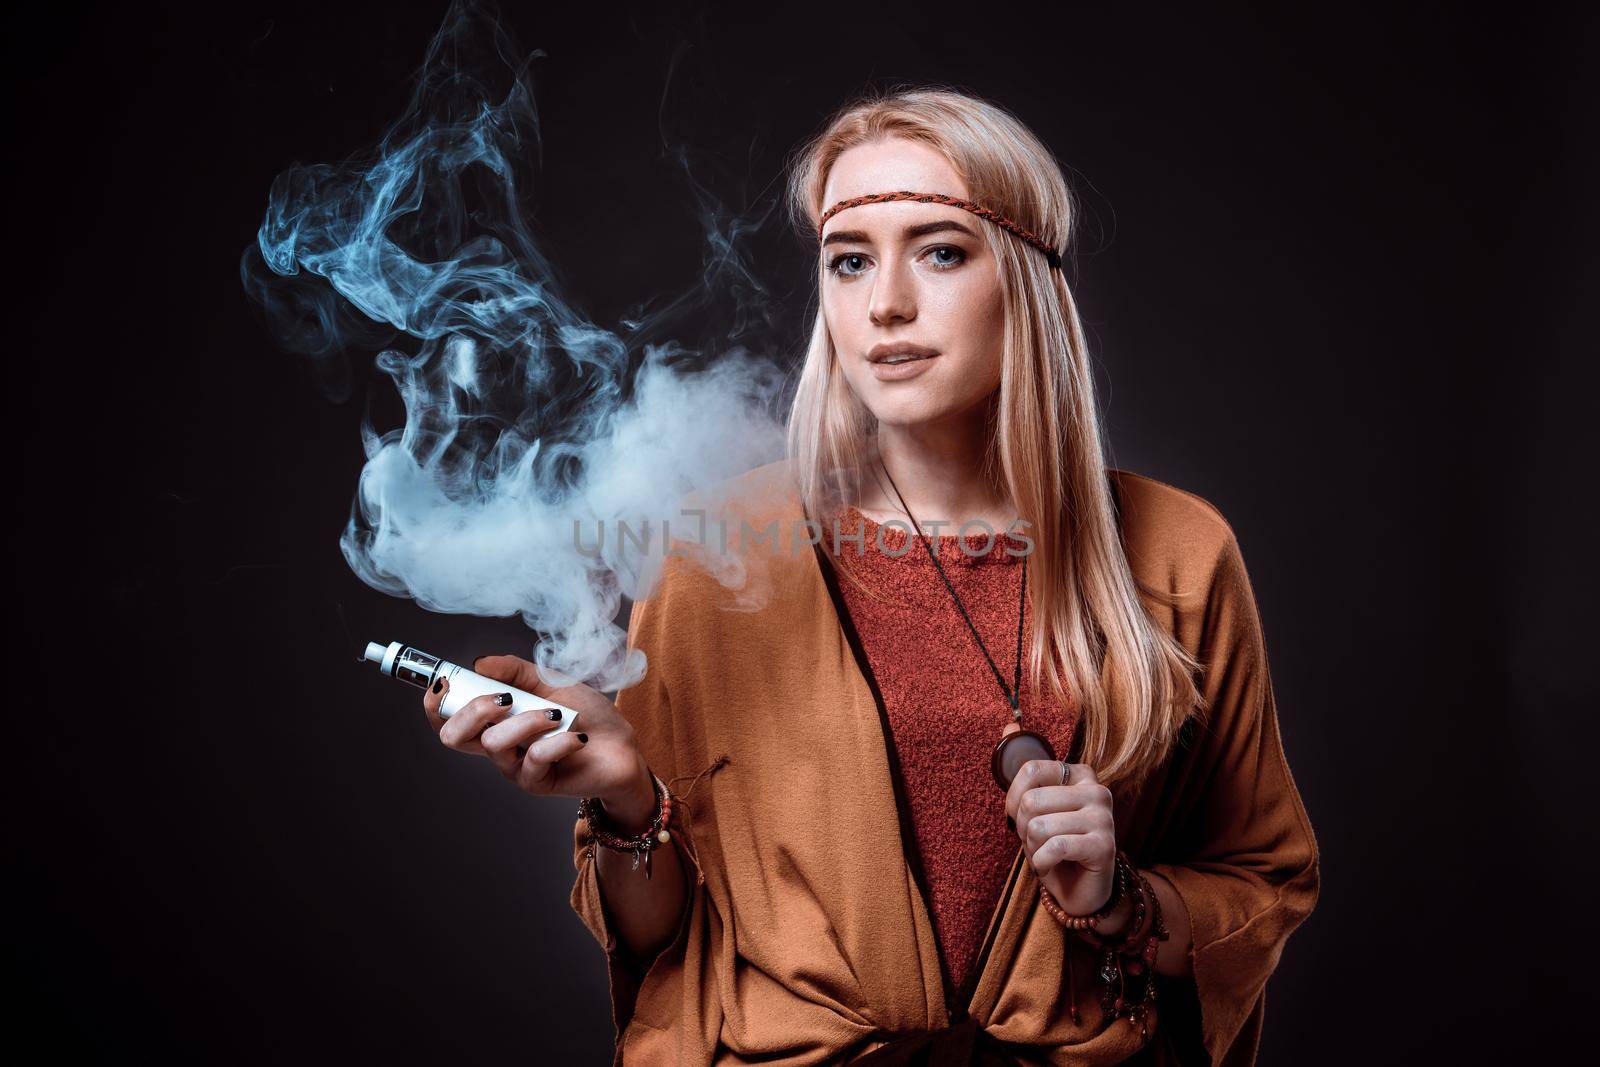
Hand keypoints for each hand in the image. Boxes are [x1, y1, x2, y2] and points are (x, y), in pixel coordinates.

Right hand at [421, 654, 651, 814]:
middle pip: (453, 736)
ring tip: (556, 715)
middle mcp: (498, 746)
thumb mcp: (551, 683)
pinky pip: (534, 759)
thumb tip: (480, 662)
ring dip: (527, 721)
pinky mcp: (538, 784)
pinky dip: (557, 741)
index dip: (436, 702)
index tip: (445, 680)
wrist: (623, 746)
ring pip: (495, 743)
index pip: (447, 718)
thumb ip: (516, 672)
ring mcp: (515, 768)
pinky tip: (578, 737)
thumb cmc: (587, 715)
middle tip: (505, 698)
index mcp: (495, 721)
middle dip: (473, 710)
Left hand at [1005, 757, 1117, 916]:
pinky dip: (1042, 863)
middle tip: (1038, 842)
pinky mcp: (1105, 845)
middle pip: (1031, 801)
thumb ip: (1025, 769)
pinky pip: (1054, 847)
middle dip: (1023, 830)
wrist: (1081, 891)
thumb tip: (1009, 725)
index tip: (1020, 817)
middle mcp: (1096, 789)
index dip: (1013, 799)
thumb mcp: (1035, 807)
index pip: (1031, 770)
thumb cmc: (1055, 845)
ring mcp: (1104, 816)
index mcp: (1079, 774)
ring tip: (1047, 854)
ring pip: (1038, 827)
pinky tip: (1053, 867)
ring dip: (1033, 849)